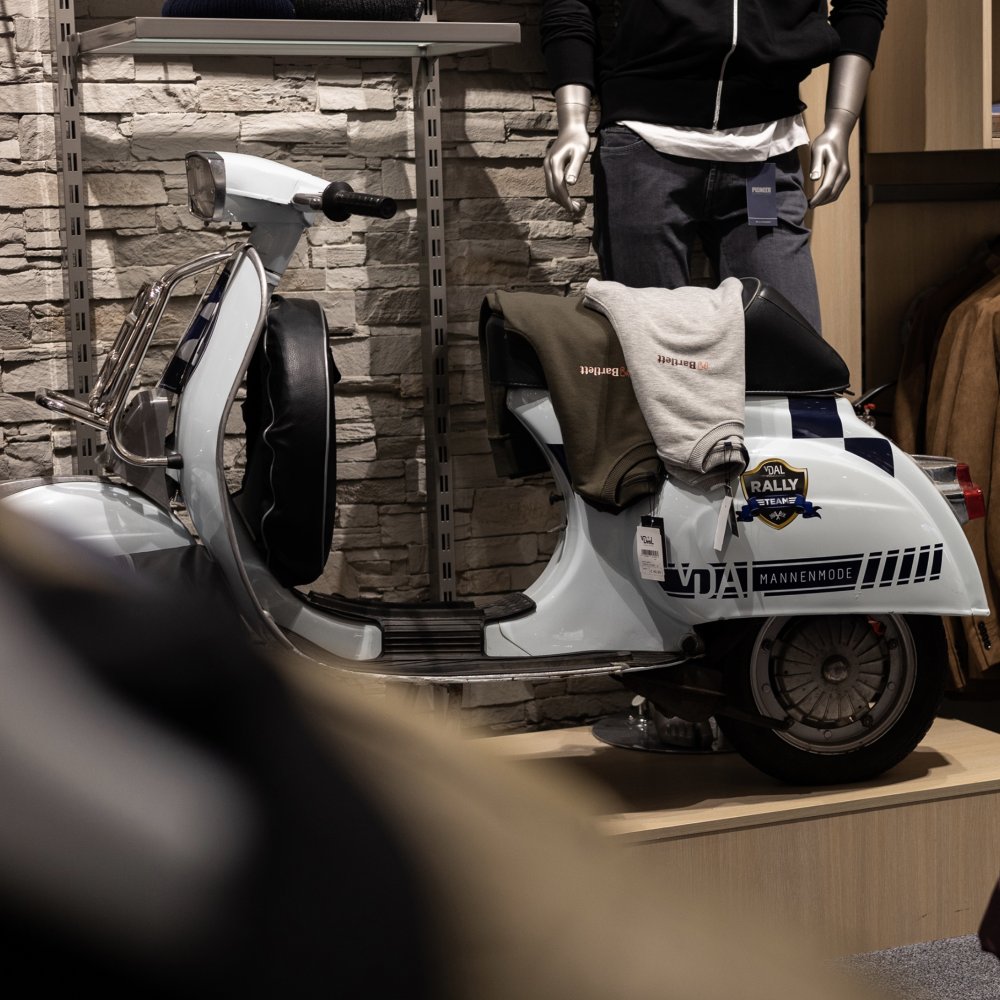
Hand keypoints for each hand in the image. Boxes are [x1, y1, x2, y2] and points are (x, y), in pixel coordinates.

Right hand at [543, 85, 591, 215]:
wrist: (571, 127)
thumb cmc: (579, 139)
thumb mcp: (581, 152)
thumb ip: (575, 167)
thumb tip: (571, 184)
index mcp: (555, 163)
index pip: (559, 187)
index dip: (566, 200)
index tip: (574, 210)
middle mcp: (548, 166)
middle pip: (553, 191)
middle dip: (563, 203)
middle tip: (577, 210)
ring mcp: (547, 167)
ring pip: (550, 189)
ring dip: (560, 200)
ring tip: (574, 205)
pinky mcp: (549, 167)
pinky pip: (551, 184)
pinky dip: (558, 193)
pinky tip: (568, 196)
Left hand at [807, 109, 854, 206]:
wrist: (839, 134)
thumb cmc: (825, 141)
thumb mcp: (817, 150)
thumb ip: (815, 165)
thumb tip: (814, 179)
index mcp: (836, 167)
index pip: (827, 188)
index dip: (817, 198)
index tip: (808, 203)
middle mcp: (843, 172)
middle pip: (832, 194)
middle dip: (820, 202)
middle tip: (807, 206)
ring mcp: (846, 175)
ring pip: (836, 194)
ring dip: (824, 201)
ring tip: (812, 203)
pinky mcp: (845, 176)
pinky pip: (837, 190)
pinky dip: (828, 197)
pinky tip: (819, 197)